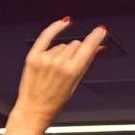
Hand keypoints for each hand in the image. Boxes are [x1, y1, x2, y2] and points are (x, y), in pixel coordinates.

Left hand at [9, 18, 107, 134]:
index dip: (96, 36)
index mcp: (72, 71)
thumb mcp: (75, 86)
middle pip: (75, 44)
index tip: (101, 30)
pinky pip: (46, 35)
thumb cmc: (53, 104)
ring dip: (62, 52)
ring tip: (55, 70)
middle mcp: (59, 63)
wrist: (32, 112)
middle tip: (69, 67)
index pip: (88, 46)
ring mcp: (45, 58)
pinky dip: (55, 27)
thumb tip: (98, 48)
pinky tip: (64, 22)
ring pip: (62, 45)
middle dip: (76, 52)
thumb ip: (87, 64)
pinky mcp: (34, 56)